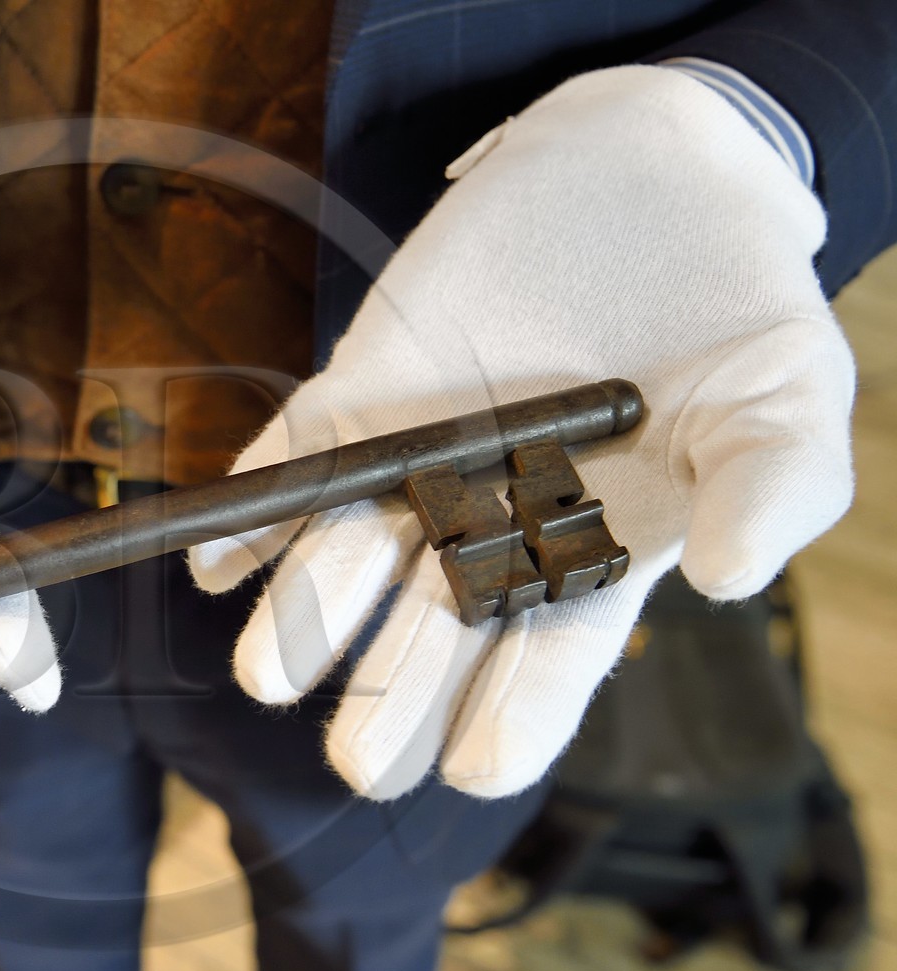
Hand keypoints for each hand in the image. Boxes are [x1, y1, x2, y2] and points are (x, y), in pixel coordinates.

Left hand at [189, 66, 853, 800]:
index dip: (512, 717)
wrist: (652, 173)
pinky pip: (291, 461)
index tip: (478, 766)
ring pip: (345, 557)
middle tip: (360, 762)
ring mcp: (415, 463)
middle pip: (427, 634)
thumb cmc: (729, 302)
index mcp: (588, 556)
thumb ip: (773, 489)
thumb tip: (731, 581)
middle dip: (388, 699)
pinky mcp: (359, 393)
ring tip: (271, 672)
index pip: (543, 661)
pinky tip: (217, 560)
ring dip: (304, 616)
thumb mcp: (786, 397)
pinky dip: (249, 510)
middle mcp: (488, 529)